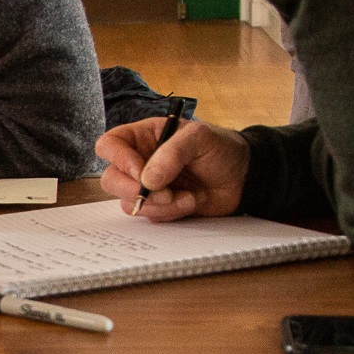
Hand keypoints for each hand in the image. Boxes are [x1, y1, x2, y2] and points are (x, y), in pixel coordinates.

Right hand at [96, 118, 250, 220]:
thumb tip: (147, 180)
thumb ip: (173, 153)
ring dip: (158, 205)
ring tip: (188, 197)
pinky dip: (169, 214)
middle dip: (135, 191)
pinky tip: (190, 202)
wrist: (243, 178)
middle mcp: (139, 161)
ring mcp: (147, 186)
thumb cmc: (222, 149)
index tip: (141, 173)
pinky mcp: (159, 207)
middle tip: (164, 194)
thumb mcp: (200, 138)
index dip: (119, 159)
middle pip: (111, 179)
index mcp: (143, 137)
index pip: (110, 145)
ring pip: (128, 202)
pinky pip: (149, 216)